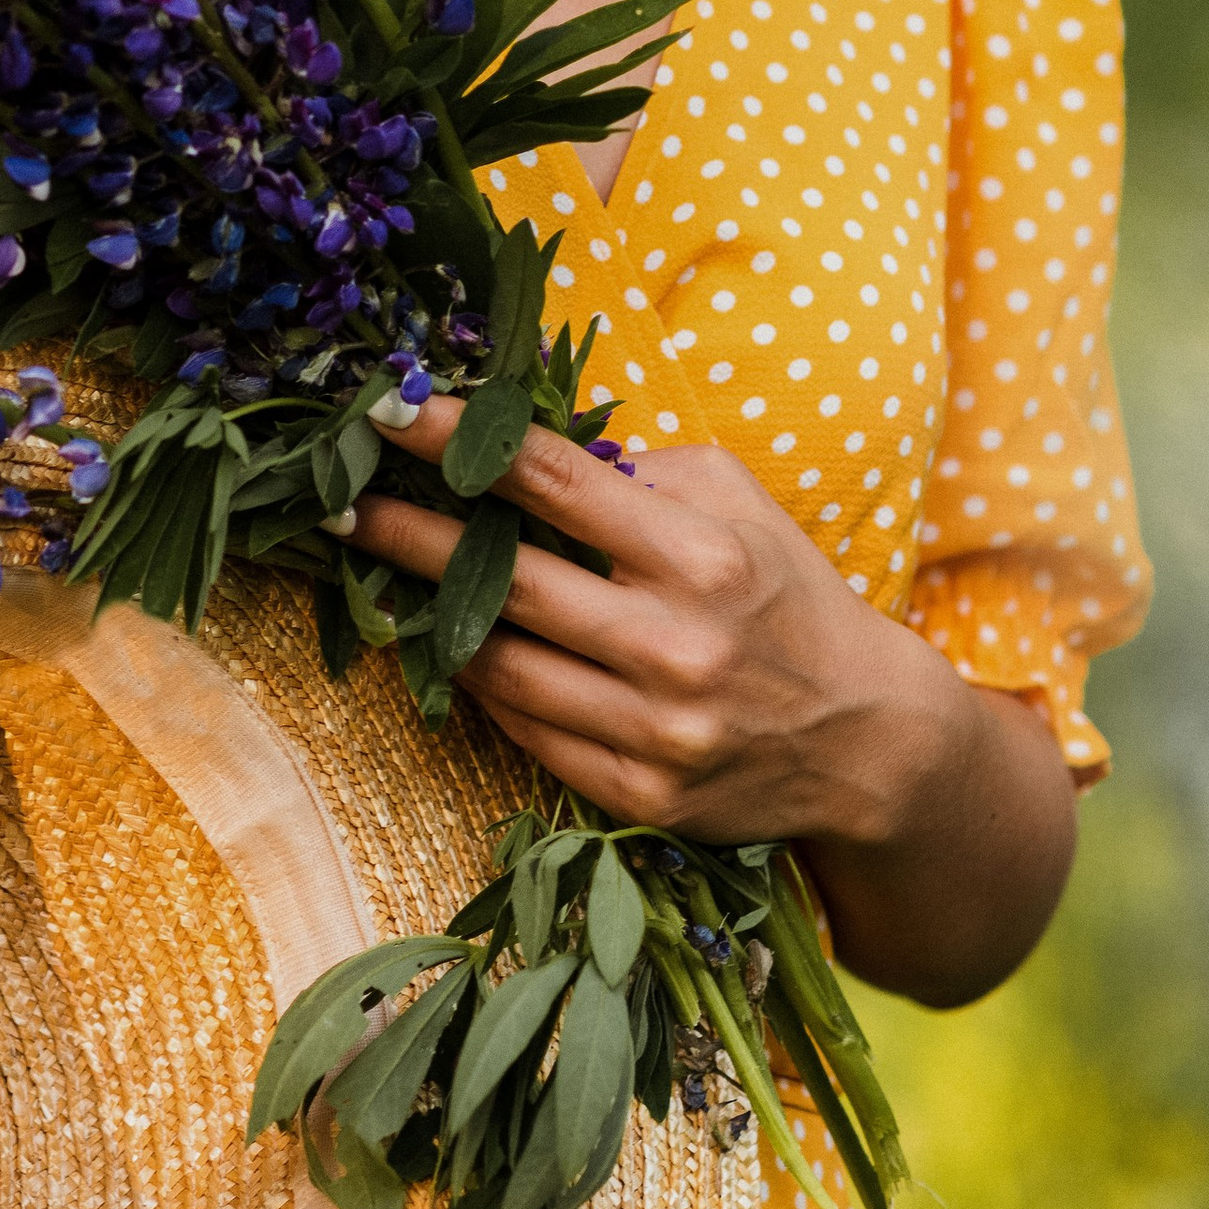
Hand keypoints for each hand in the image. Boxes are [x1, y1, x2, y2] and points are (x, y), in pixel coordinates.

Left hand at [346, 391, 1077, 1005]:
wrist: (869, 739)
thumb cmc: (787, 593)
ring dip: (427, 619)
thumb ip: (642, 469)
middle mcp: (675, 645)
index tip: (388, 410)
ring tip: (374, 576)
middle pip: (506, 581)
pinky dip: (481, 687)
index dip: (458, 442)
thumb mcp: (738, 500)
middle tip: (340, 504)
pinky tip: (447, 649)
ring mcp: (656, 733)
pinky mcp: (642, 798)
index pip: (553, 480)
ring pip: (501, 667)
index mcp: (700, 555)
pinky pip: (527, 734)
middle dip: (409, 535)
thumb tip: (533, 447)